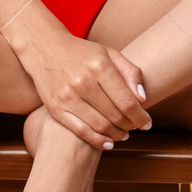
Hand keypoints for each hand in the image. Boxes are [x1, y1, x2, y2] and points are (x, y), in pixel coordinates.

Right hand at [19, 32, 152, 148]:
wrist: (45, 48)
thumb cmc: (82, 52)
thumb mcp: (109, 53)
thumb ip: (130, 73)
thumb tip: (142, 99)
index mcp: (99, 66)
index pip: (127, 101)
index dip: (140, 116)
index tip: (147, 123)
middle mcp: (83, 82)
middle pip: (115, 115)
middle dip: (130, 126)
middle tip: (135, 127)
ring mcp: (67, 97)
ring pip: (100, 126)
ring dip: (117, 135)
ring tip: (124, 134)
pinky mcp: (55, 108)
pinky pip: (80, 131)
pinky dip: (98, 141)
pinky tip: (109, 142)